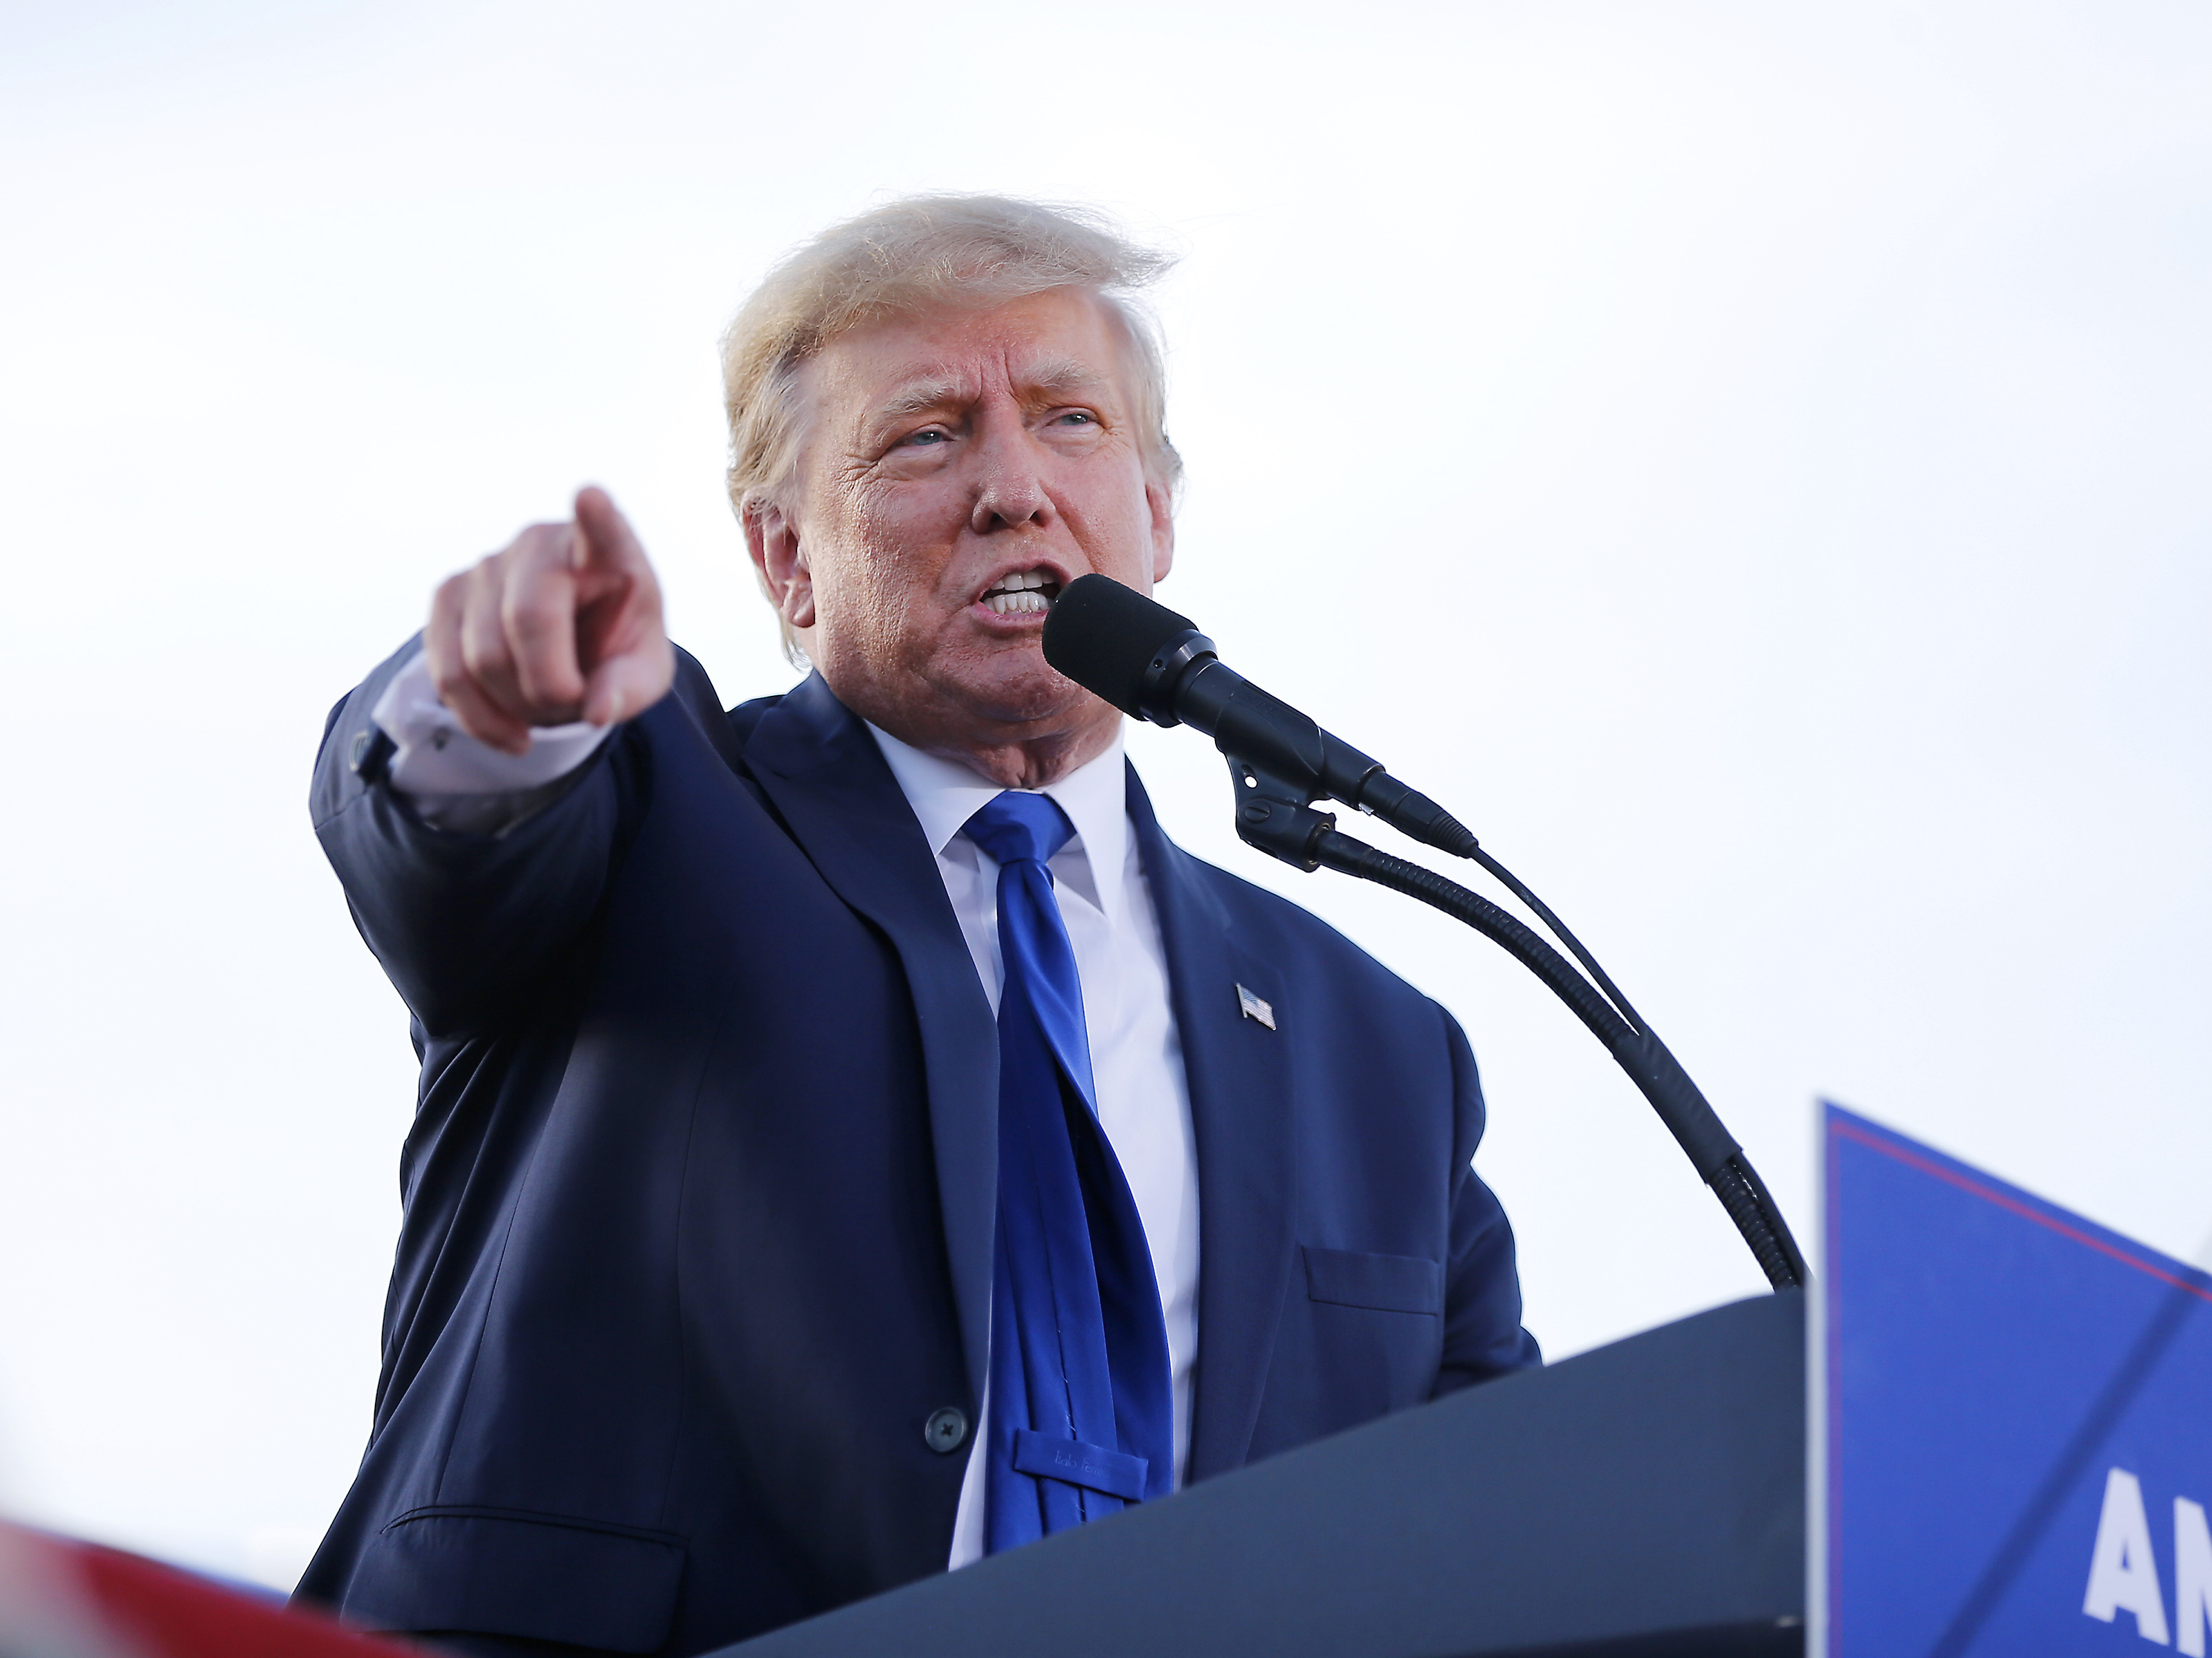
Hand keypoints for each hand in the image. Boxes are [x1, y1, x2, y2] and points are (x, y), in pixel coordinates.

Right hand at [424, 486, 675, 753]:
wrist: (571, 649)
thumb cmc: (614, 650)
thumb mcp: (643, 675)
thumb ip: (627, 688)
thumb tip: (596, 710)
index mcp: (608, 553)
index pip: (603, 532)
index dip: (596, 519)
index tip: (591, 498)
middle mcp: (542, 544)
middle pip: (528, 619)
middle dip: (550, 687)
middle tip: (573, 705)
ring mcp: (488, 565)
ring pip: (482, 656)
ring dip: (518, 707)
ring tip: (546, 708)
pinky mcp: (448, 594)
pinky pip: (448, 673)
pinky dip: (480, 719)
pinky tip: (512, 734)